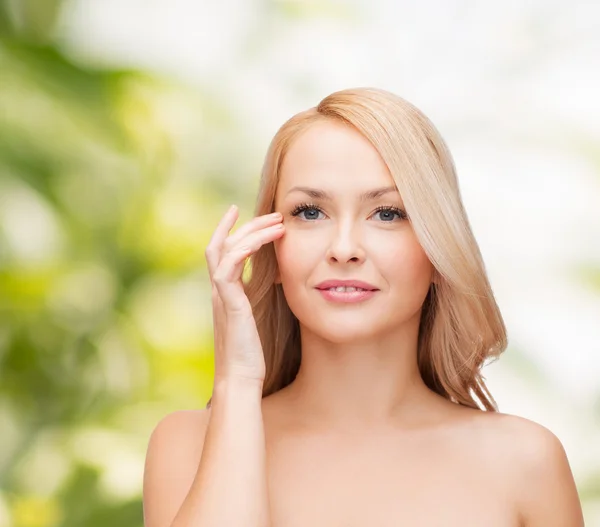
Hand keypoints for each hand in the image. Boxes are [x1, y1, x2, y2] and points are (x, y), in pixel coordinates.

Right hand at [205, 205, 284, 383]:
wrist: (240, 379)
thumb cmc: (250, 354)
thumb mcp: (254, 319)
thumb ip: (255, 298)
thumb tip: (272, 281)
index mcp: (224, 292)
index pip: (220, 251)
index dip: (228, 228)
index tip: (239, 209)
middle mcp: (218, 290)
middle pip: (222, 244)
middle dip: (246, 225)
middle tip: (273, 214)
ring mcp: (221, 296)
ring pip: (225, 251)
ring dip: (251, 233)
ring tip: (277, 224)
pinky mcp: (229, 304)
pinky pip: (228, 268)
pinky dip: (243, 250)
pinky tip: (262, 242)